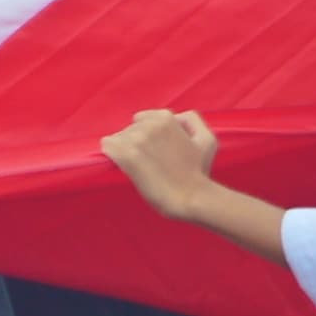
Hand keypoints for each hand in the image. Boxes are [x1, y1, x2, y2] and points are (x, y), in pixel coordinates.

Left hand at [104, 108, 223, 219]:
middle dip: (135, 142)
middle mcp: (150, 126)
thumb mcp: (207, 139)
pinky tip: (120, 163)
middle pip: (129, 129)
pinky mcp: (127, 157)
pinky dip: (111, 153)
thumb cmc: (199, 171)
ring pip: (117, 138)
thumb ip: (192, 120)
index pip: (142, 118)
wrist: (189, 197)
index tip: (155, 150)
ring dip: (123, 150)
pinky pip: (107, 145)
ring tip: (137, 165)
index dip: (147, 135)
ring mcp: (137, 141)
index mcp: (167, 118)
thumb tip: (175, 118)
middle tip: (148, 160)